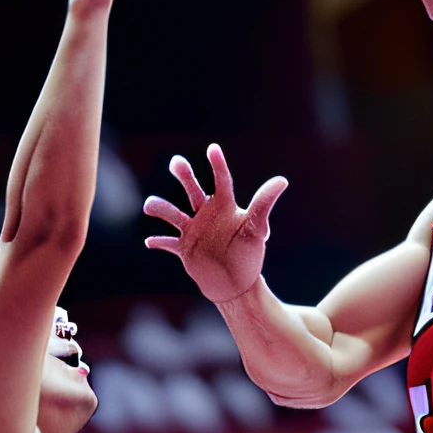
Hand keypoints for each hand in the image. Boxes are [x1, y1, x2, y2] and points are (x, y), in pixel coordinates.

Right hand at [143, 145, 287, 303]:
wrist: (237, 284)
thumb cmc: (249, 254)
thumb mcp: (256, 228)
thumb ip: (263, 204)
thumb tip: (282, 180)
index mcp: (224, 207)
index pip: (221, 180)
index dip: (217, 164)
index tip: (212, 148)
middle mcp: (206, 214)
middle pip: (192, 189)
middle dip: (184, 175)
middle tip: (177, 162)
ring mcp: (193, 231)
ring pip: (173, 214)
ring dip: (161, 208)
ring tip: (150, 205)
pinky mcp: (184, 249)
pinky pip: (167, 242)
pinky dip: (159, 241)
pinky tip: (149, 241)